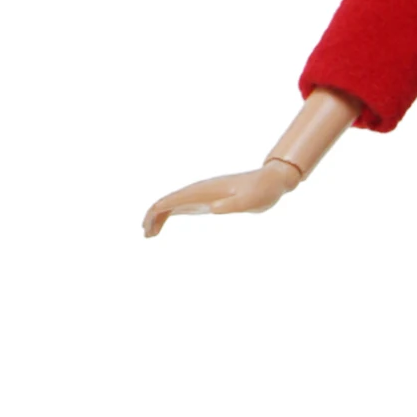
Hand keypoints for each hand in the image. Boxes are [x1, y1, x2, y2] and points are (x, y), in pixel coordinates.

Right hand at [141, 160, 300, 237]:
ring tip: (149, 235)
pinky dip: (168, 216)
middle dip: (152, 216)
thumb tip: (212, 210)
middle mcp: (199, 190)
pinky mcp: (206, 201)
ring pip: (171, 204)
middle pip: (167, 201)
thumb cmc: (262, 191)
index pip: (173, 199)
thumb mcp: (251, 201)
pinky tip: (162, 228)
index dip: (156, 212)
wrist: (270, 181)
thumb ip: (233, 204)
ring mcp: (201, 195)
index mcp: (204, 190)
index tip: (147, 227)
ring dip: (157, 218)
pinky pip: (180, 207)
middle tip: (146, 235)